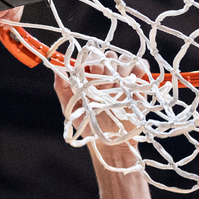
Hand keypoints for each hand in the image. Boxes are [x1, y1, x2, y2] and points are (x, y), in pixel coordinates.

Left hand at [53, 49, 148, 165]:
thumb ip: (62, 88)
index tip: (91, 75)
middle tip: (105, 86)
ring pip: (125, 59)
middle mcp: (106, 74)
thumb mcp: (70, 107)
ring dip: (122, 70)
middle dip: (107, 67)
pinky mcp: (138, 84)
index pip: (91, 56)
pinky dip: (139, 68)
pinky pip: (141, 66)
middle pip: (109, 55)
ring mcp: (123, 78)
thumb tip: (57, 69)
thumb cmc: (88, 125)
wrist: (109, 142)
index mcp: (90, 75)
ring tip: (119, 87)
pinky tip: (134, 79)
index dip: (91, 61)